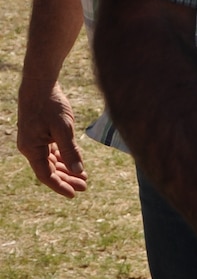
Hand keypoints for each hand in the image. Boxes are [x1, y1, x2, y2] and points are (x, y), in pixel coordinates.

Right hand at [16, 80, 87, 197]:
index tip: (74, 194)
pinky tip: (76, 164)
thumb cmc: (50, 104)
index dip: (59, 186)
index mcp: (31, 148)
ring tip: (83, 177)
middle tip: (85, 187)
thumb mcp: (63, 128)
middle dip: (66, 179)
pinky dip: (64, 158)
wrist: (41, 84)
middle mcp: (30, 147)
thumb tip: (79, 171)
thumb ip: (71, 150)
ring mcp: (35, 140)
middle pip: (49, 170)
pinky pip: (52, 152)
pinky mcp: (41, 134)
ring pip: (51, 162)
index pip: (45, 175)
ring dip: (67, 170)